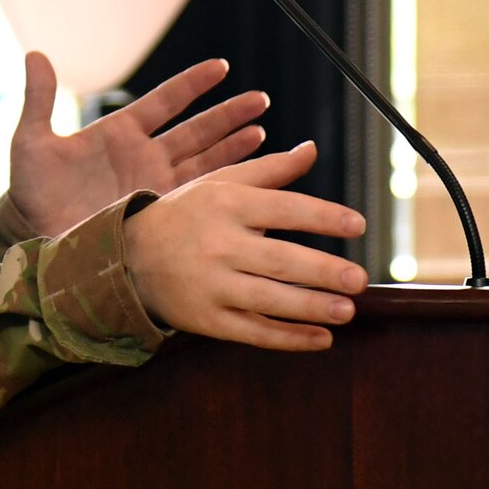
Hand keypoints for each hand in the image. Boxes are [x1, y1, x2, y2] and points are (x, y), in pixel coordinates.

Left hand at [8, 52, 267, 236]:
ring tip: (261, 132)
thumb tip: (34, 53)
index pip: (165, 101)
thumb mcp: (31, 143)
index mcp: (119, 133)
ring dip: (233, 146)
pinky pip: (198, 196)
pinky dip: (224, 186)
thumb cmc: (30, 191)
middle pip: (196, 129)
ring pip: (205, 161)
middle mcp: (143, 156)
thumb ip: (38, 99)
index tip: (220, 67)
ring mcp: (154, 185)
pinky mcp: (160, 214)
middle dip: (228, 114)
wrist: (35, 239)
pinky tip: (248, 177)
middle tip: (260, 99)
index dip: (192, 84)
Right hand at [122, 143, 367, 351]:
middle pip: (278, 260)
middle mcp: (219, 245)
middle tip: (359, 279)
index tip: (358, 225)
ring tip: (348, 310)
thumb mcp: (220, 184)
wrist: (128, 257)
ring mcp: (211, 285)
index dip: (322, 216)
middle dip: (322, 271)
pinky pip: (253, 332)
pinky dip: (288, 338)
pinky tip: (321, 339)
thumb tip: (312, 149)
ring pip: (268, 300)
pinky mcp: (207, 319)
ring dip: (311, 307)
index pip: (282, 208)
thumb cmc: (186, 215)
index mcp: (226, 205)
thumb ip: (270, 169)